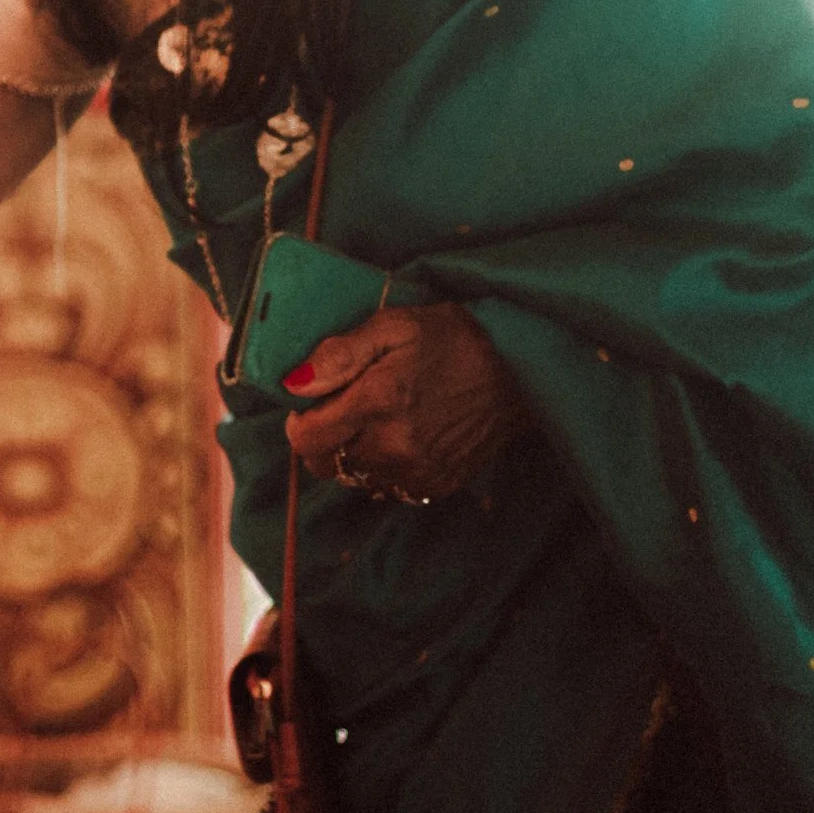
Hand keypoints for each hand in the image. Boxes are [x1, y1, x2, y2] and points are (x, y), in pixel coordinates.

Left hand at [284, 301, 530, 506]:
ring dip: (355, 453)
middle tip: (349, 406)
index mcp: (377, 404)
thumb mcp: (394, 326)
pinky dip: (386, 466)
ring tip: (382, 418)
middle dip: (325, 438)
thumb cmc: (454, 339)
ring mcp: (416, 472)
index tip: (314, 402)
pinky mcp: (436, 485)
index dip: (301, 420)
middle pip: (325, 464)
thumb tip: (293, 384)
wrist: (520, 370)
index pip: (305, 440)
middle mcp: (393, 448)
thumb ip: (339, 355)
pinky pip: (388, 486)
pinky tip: (405, 434)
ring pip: (355, 477)